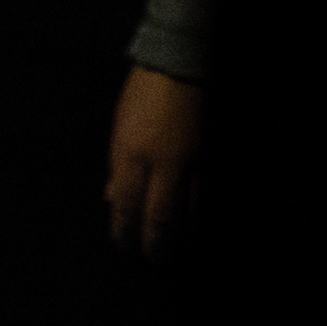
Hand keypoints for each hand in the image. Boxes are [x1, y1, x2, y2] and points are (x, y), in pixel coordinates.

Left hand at [104, 61, 196, 253]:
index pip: (127, 206)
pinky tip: (197, 225)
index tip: (123, 245)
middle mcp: (164, 162)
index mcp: (132, 152)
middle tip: (154, 259)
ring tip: (177, 250)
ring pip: (192, 213)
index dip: (125, 232)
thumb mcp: (120, 127)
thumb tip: (112, 198)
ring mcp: (195, 162)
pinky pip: (208, 197)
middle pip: (161, 218)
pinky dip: (202, 214)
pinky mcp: (214, 158)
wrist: (183, 65)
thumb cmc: (146, 94)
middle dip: (156, 244)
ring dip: (183, 236)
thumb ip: (118, 167)